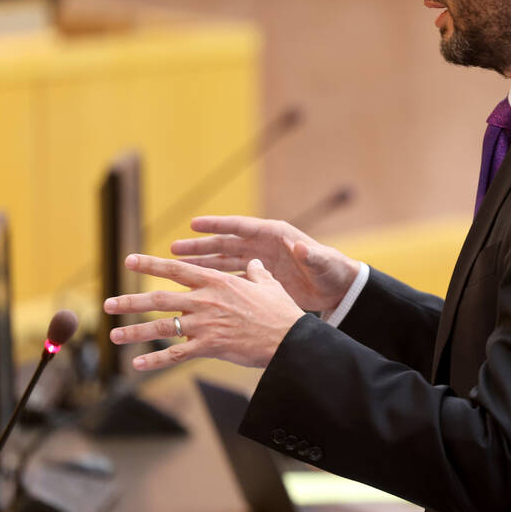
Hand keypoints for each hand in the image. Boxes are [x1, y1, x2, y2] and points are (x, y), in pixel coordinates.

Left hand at [103, 255, 305, 369]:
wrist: (288, 339)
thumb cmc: (281, 311)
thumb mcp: (269, 285)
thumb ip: (256, 274)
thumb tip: (254, 264)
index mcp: (216, 282)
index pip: (176, 270)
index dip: (150, 264)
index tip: (129, 260)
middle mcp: (204, 301)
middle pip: (158, 299)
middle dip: (130, 301)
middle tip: (107, 303)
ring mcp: (204, 325)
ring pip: (161, 327)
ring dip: (134, 331)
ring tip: (113, 334)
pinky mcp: (208, 347)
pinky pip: (176, 354)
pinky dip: (155, 359)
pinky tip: (137, 364)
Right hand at [170, 216, 358, 313]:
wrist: (337, 287)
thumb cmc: (331, 270)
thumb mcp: (322, 262)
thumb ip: (310, 254)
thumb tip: (300, 247)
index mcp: (275, 234)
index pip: (241, 226)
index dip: (217, 225)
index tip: (193, 224)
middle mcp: (262, 245)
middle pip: (225, 244)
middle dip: (200, 247)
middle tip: (173, 249)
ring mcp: (259, 261)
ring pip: (223, 262)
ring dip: (201, 264)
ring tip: (175, 266)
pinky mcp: (260, 279)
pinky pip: (231, 278)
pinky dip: (214, 281)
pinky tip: (196, 286)